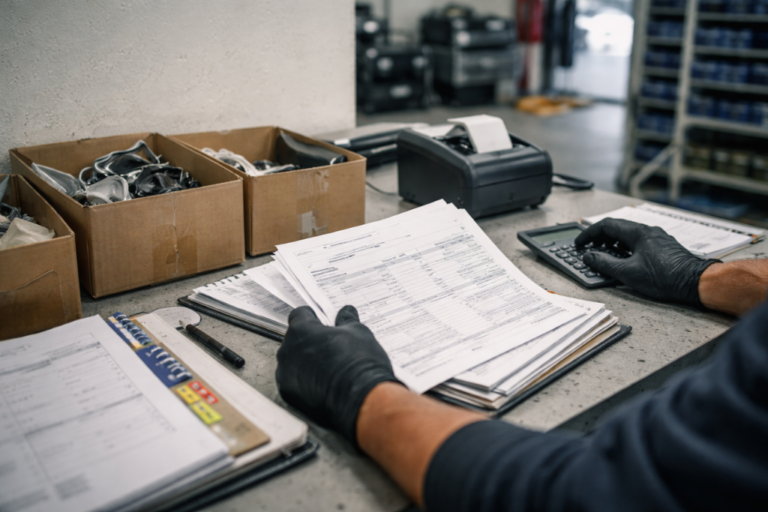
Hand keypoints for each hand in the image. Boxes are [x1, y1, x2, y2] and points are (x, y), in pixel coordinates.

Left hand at [276, 305, 400, 445]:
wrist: (361, 400)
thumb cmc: (359, 364)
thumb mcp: (359, 333)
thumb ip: (347, 320)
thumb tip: (347, 313)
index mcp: (302, 330)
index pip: (299, 315)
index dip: (311, 317)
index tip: (321, 322)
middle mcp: (287, 351)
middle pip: (294, 339)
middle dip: (309, 341)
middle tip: (330, 347)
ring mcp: (285, 374)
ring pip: (292, 362)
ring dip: (305, 362)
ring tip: (328, 368)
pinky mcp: (289, 394)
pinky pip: (293, 382)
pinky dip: (304, 382)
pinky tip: (323, 384)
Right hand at [575, 218, 719, 307]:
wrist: (695, 282)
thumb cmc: (664, 277)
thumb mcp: (628, 273)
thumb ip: (605, 263)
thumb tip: (588, 256)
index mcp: (638, 233)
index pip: (607, 226)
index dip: (589, 234)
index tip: (580, 243)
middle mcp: (648, 231)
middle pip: (618, 228)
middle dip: (600, 237)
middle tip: (589, 248)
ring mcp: (657, 238)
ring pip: (629, 235)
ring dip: (613, 242)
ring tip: (603, 254)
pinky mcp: (663, 247)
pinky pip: (639, 241)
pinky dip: (626, 247)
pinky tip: (624, 259)